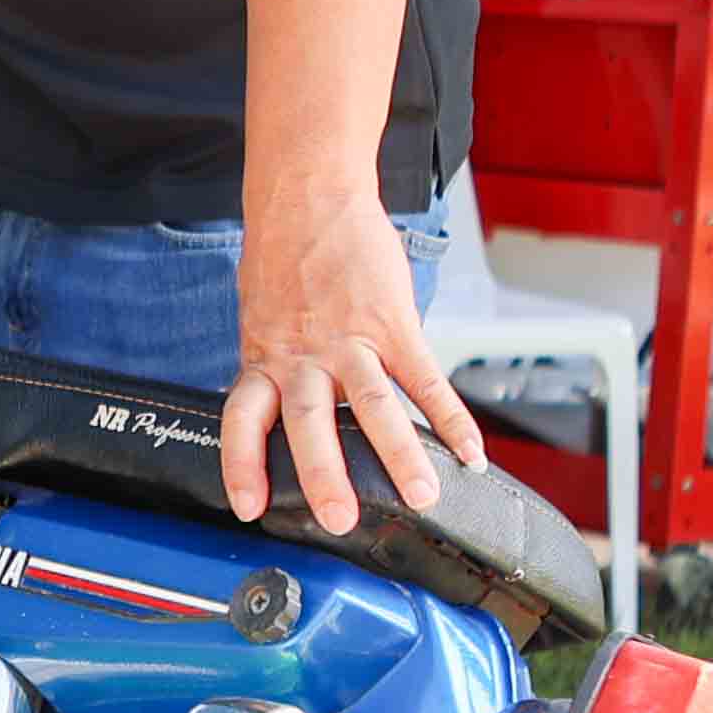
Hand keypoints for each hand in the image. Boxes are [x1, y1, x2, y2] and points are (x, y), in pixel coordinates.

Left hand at [223, 191, 488, 532]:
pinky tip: (471, 451)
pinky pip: (425, 377)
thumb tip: (286, 411)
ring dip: (402, 454)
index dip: (242, 465)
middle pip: (310, 422)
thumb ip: (276, 366)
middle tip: (340, 518)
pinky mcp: (393, 322)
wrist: (309, 194)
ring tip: (424, 495)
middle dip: (326, 474)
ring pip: (375, 405)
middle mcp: (304, 355)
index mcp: (264, 357)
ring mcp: (350, 339)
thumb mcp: (262, 318)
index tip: (249, 506)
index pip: (241, 420)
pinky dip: (451, 416)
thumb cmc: (284, 257)